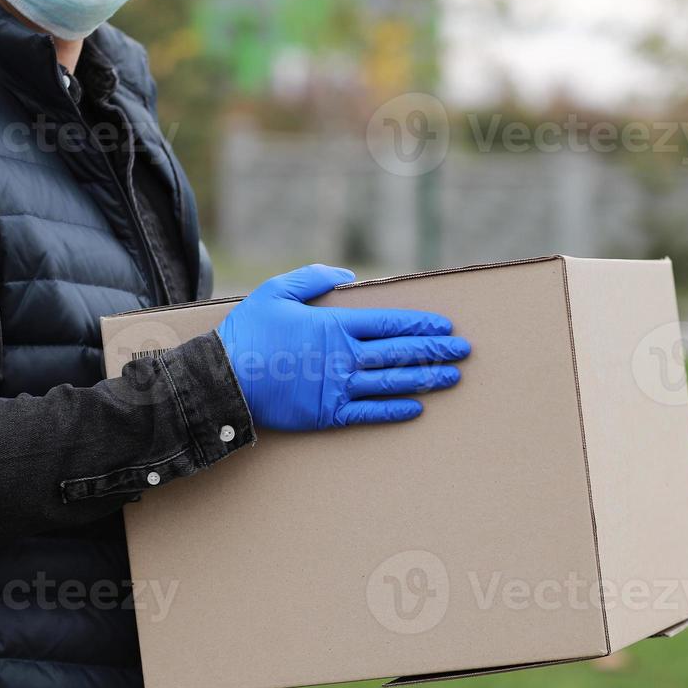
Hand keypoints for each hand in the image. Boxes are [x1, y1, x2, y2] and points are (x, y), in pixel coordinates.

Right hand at [216, 265, 471, 430]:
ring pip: (392, 382)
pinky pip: (370, 413)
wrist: (224, 380)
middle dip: (436, 351)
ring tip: (452, 377)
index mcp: (335, 326)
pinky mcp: (328, 414)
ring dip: (426, 379)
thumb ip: (312, 279)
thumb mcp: (276, 291)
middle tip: (463, 351)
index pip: (390, 324)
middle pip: (400, 353)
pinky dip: (395, 410)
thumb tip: (345, 274)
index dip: (421, 325)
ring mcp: (339, 388)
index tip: (445, 326)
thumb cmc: (249, 334)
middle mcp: (344, 357)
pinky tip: (417, 408)